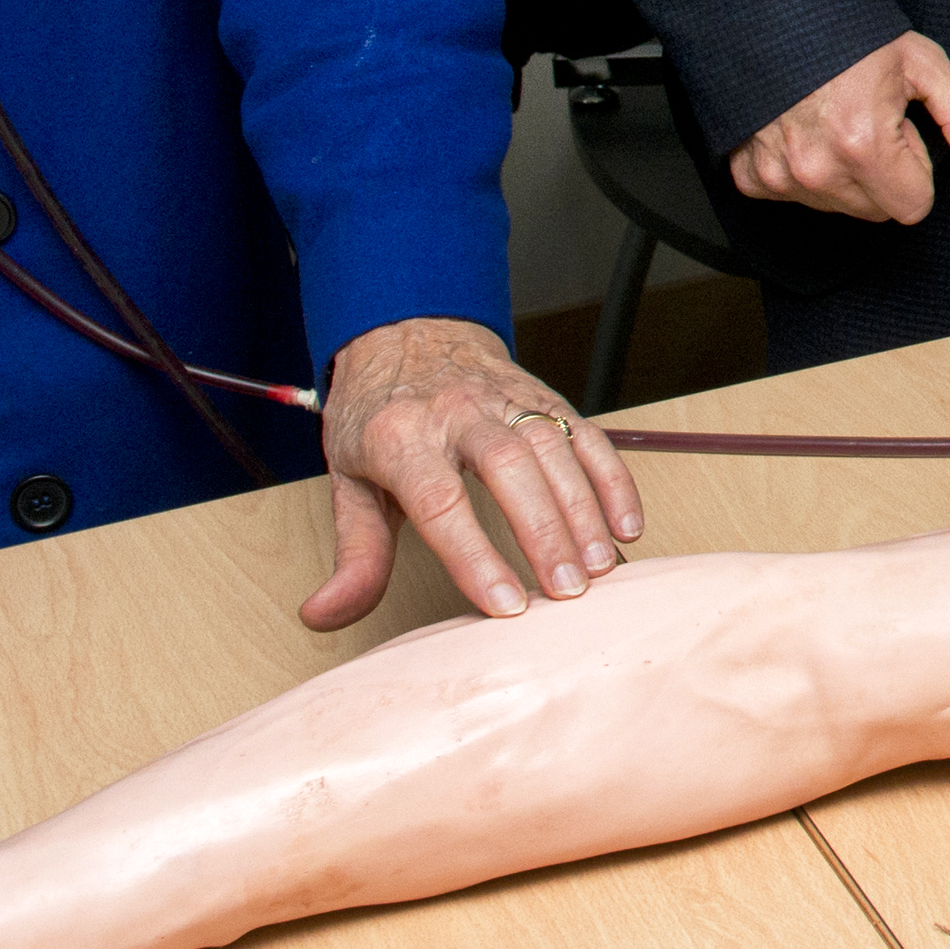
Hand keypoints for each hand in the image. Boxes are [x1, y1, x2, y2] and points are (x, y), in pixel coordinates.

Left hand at [302, 315, 645, 630]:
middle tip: (566, 590)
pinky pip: (586, 434)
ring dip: (584, 510)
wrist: (405, 332)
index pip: (441, 502)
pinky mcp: (544, 397)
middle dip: (544, 531)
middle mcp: (457, 412)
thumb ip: (354, 554)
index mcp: (399, 437)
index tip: (503, 604)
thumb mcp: (349, 483)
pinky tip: (626, 524)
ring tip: (598, 568)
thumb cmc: (378, 416)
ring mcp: (506, 400)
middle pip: (509, 468)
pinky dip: (612, 479)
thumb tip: (323, 615)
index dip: (474, 556)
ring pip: (554, 449)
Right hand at [727, 34, 949, 225]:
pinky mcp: (751, 174)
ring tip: (834, 120)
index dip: (916, 168)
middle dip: (883, 175)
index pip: (914, 207)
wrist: (775, 14)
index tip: (900, 131)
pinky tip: (802, 130)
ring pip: (836, 206)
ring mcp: (779, 175)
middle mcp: (818, 170)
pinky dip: (800, 172)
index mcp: (865, 146)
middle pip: (876, 211)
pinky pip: (791, 195)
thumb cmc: (852, 35)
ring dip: (844, 175)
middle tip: (869, 121)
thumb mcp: (921, 62)